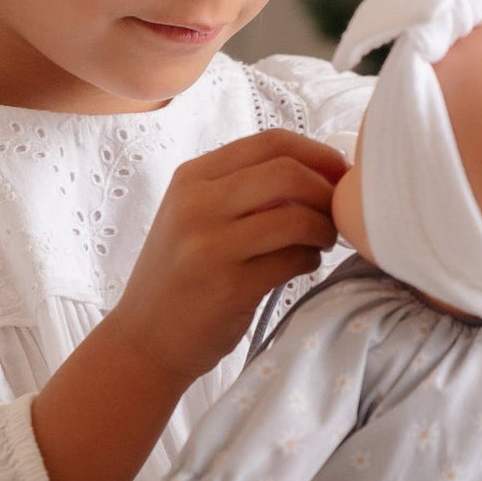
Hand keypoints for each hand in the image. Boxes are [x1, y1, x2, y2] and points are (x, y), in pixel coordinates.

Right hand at [108, 129, 347, 385]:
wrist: (144, 338)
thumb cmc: (179, 275)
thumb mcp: (194, 216)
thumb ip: (243, 190)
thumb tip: (319, 173)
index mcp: (191, 177)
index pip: (270, 142)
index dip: (316, 153)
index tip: (337, 171)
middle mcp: (196, 204)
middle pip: (287, 173)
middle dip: (326, 191)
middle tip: (338, 211)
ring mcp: (211, 246)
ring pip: (296, 218)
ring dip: (324, 228)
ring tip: (322, 240)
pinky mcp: (230, 286)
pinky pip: (294, 260)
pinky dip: (310, 260)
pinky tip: (303, 265)